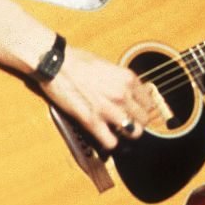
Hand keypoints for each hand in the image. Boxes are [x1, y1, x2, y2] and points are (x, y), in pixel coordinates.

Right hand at [40, 47, 160, 149]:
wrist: (55, 64)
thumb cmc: (79, 61)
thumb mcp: (109, 66)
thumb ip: (123, 80)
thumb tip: (134, 90)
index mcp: (128, 79)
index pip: (149, 102)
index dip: (143, 108)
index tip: (137, 110)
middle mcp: (122, 94)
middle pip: (144, 119)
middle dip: (138, 122)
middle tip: (129, 122)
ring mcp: (107, 108)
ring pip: (133, 132)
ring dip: (127, 134)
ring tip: (120, 131)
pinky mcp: (91, 120)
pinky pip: (110, 141)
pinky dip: (110, 142)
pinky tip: (107, 137)